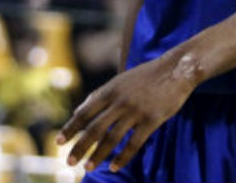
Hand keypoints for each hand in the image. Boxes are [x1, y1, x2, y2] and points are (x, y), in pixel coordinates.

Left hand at [57, 53, 197, 172]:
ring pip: (111, 138)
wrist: (176, 69)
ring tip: (88, 168)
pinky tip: (114, 167)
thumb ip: (99, 95)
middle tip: (69, 162)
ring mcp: (136, 111)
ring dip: (98, 155)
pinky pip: (134, 143)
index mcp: (110, 89)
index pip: (84, 112)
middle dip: (80, 146)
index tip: (59, 142)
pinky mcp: (151, 120)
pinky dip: (122, 157)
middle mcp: (120, 101)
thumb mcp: (120, 80)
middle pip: (94, 128)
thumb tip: (79, 111)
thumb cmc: (146, 76)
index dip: (71, 128)